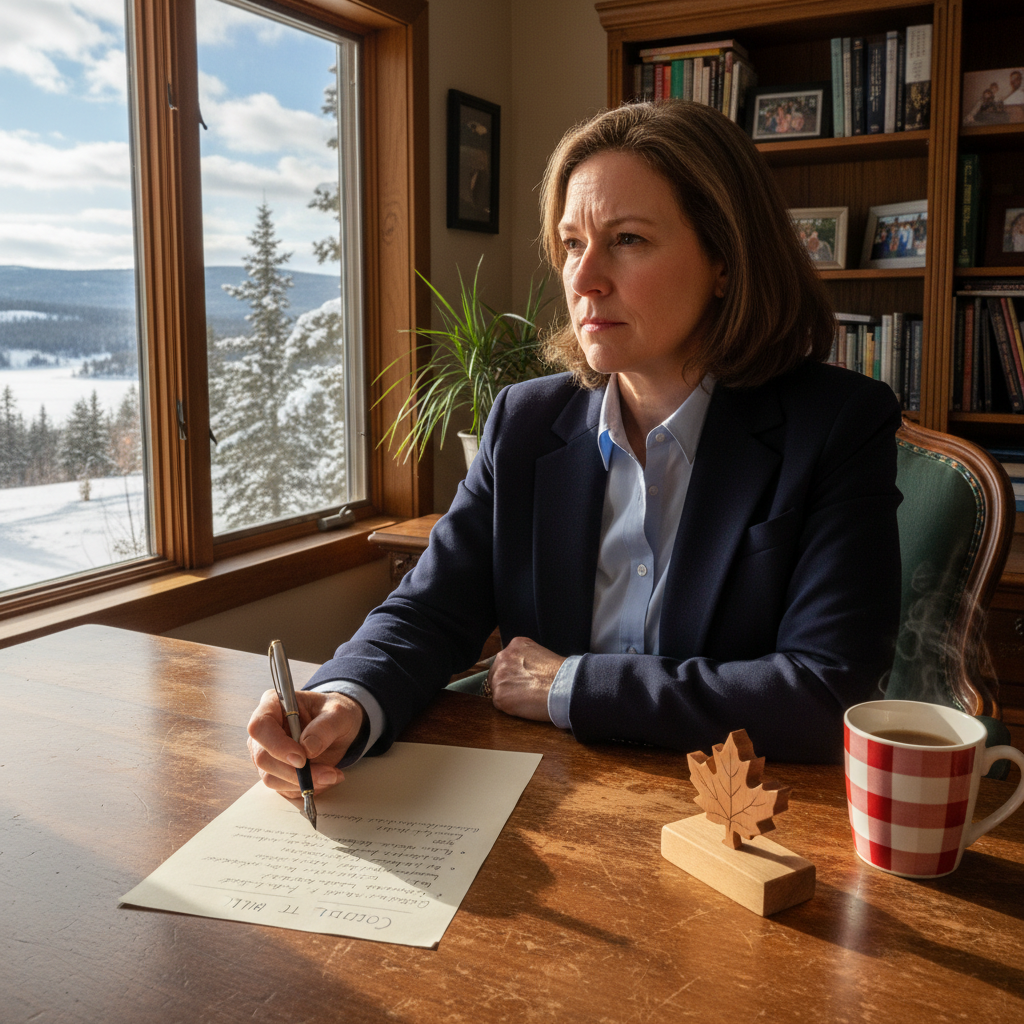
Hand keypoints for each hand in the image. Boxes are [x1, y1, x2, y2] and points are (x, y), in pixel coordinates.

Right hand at [247, 688, 365, 796]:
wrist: (338, 727)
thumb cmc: (335, 713)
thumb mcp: (339, 714)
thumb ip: (325, 728)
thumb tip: (307, 749)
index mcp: (273, 705)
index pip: (260, 727)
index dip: (277, 745)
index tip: (302, 759)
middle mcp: (264, 730)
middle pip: (263, 758)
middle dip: (295, 772)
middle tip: (328, 773)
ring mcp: (266, 752)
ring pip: (271, 778)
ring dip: (303, 783)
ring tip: (332, 775)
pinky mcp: (275, 771)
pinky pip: (283, 788)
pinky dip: (305, 788)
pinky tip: (325, 779)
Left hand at [487, 636, 564, 721]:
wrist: (564, 687)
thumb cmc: (560, 674)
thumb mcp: (541, 654)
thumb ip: (526, 658)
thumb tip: (522, 670)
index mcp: (515, 645)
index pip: (505, 661)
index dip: (513, 673)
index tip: (522, 681)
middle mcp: (503, 657)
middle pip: (497, 673)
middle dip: (507, 682)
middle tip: (523, 691)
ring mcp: (499, 676)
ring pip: (497, 688)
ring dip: (508, 694)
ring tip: (526, 698)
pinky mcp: (499, 696)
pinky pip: (499, 703)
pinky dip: (510, 707)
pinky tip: (524, 705)